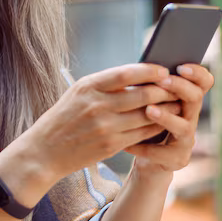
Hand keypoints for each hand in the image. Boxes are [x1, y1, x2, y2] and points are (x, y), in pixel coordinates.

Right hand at [18, 63, 179, 182]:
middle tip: (176, 87)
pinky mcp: (111, 145)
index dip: (149, 70)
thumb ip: (105, 84)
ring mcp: (105, 126)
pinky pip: (143, 133)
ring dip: (167, 109)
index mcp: (88, 87)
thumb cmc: (63, 118)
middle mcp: (97, 105)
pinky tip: (163, 122)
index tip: (163, 69)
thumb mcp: (77, 93)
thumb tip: (138, 75)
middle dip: (165, 90)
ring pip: (148, 114)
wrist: (44, 151)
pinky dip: (157, 126)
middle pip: (143, 94)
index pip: (126, 73)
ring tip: (176, 103)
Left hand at [123, 63, 213, 173]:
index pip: (204, 83)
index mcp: (185, 101)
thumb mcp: (145, 102)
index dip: (197, 73)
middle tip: (162, 81)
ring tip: (149, 110)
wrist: (143, 158)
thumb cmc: (142, 122)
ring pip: (184, 127)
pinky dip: (144, 148)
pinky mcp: (177, 159)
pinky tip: (128, 145)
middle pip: (196, 98)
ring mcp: (186, 140)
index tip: (180, 66)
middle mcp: (191, 118)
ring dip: (166, 117)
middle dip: (180, 87)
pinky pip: (162, 153)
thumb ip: (148, 88)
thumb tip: (138, 67)